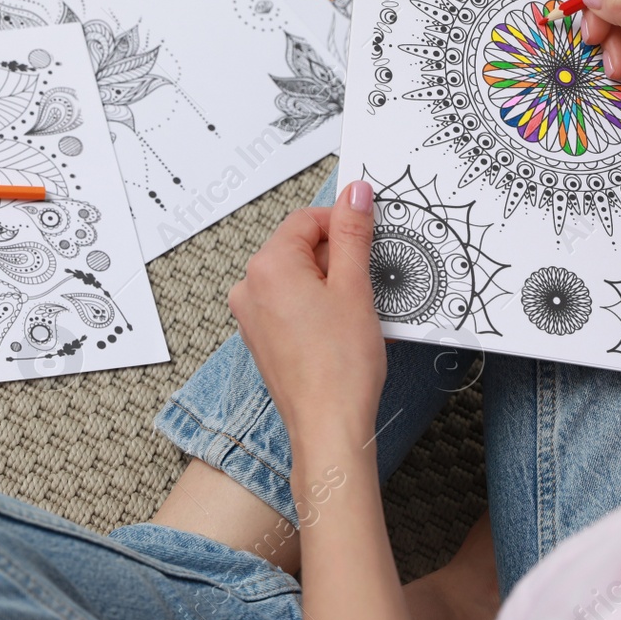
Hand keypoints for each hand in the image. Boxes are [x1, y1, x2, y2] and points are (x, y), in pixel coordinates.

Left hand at [228, 181, 384, 450]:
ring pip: (298, 278)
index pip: (307, 220)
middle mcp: (250, 287)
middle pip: (301, 248)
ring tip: (357, 312)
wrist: (328, 426)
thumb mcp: (355, 287)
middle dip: (338, 258)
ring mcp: (252, 315)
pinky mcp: (262, 338)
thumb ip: (353, 233)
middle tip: (368, 282)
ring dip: (331, 284)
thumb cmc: (339, 366)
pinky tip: (343, 329)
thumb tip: (355, 194)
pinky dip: (319, 307)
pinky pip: (292, 305)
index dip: (343, 224)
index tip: (370, 233)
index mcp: (268, 266)